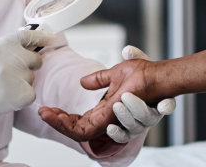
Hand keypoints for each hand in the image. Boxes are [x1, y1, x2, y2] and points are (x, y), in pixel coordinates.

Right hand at [0, 29, 53, 138]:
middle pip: (35, 59)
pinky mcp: (20, 96)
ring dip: (21, 82)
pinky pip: (30, 93)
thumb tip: (23, 43)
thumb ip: (2, 47)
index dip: (42, 36)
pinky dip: (21, 97)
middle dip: (27, 65)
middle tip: (9, 74)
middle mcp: (11, 58)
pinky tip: (3, 98)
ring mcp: (17, 77)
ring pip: (31, 78)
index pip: (28, 36)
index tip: (52, 38)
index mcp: (1, 44)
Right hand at [38, 45, 170, 141]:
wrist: (160, 75)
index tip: (45, 110)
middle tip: (45, 113)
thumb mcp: (116, 74)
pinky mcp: (125, 122)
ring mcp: (116, 122)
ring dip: (68, 122)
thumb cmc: (144, 74)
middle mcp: (108, 120)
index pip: (77, 122)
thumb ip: (100, 80)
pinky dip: (83, 124)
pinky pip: (104, 130)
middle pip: (77, 131)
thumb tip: (84, 82)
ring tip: (59, 113)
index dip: (60, 119)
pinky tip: (74, 119)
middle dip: (58, 123)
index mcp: (104, 111)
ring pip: (86, 132)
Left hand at [102, 47, 174, 142]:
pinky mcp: (127, 133)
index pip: (168, 105)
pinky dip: (118, 133)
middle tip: (126, 97)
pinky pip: (124, 137)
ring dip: (126, 118)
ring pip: (136, 127)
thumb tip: (127, 50)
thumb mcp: (134, 67)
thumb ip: (133, 57)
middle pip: (149, 118)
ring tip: (117, 106)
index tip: (164, 104)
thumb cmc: (136, 80)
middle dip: (138, 108)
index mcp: (159, 100)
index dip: (167, 106)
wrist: (125, 96)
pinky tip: (110, 127)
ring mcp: (140, 126)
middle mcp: (152, 115)